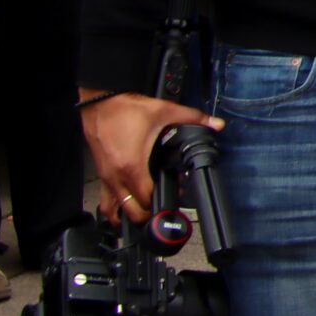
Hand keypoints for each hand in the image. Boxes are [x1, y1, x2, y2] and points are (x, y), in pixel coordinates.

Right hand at [79, 90, 221, 222]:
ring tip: (144, 209)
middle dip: (148, 213)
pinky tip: (127, 199)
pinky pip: (104, 199)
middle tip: (162, 205)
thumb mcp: (164, 110)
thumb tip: (215, 123)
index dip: (164, 200)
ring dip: (128, 214)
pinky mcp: (100, 173)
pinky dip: (115, 205)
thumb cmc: (126, 109)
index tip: (176, 194)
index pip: (147, 199)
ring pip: (112, 210)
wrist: (99, 102)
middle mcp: (116, 176)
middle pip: (131, 211)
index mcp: (132, 166)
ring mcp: (105, 177)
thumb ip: (193, 118)